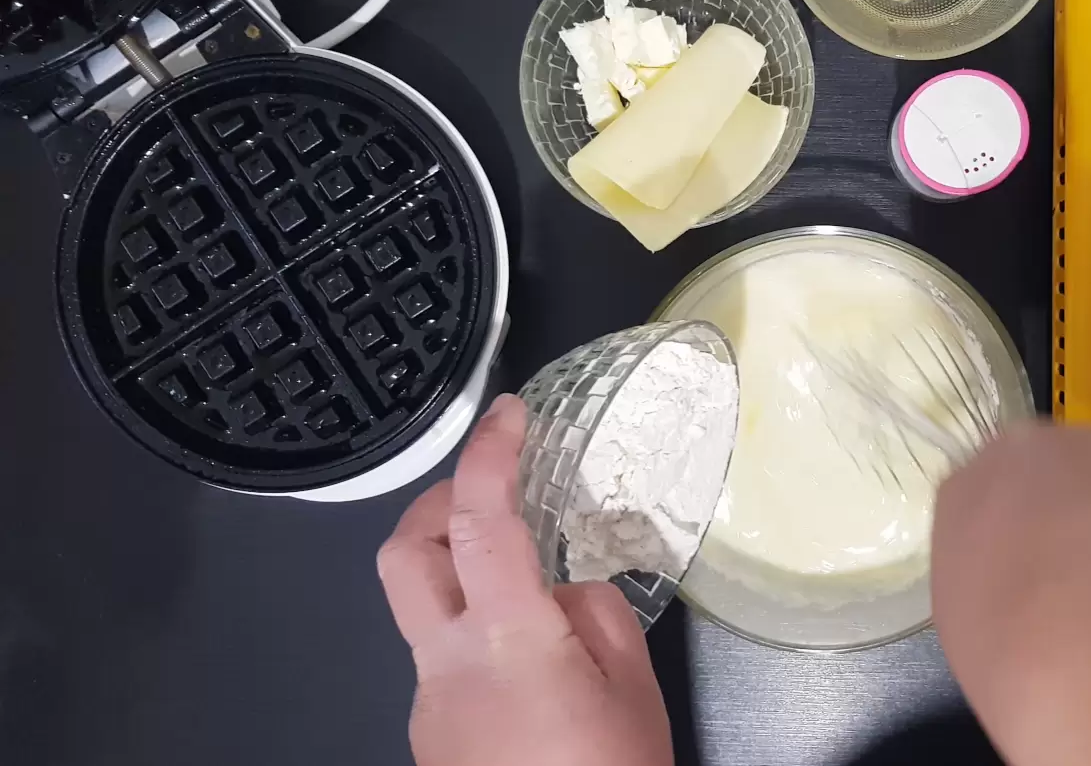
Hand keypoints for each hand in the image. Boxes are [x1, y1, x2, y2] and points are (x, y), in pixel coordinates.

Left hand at [378, 394, 671, 765]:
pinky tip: (528, 668)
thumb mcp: (633, 691)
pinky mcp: (427, 735)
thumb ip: (594, 618)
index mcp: (506, 641)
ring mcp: (426, 703)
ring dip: (455, 571)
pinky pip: (437, 660)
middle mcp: (445, 664)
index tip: (511, 414)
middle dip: (435, 505)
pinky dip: (471, 633)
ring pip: (416, 609)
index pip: (482, 521)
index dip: (490, 454)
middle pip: (401, 555)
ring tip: (527, 585)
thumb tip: (564, 584)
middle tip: (490, 492)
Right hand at [933, 423, 1090, 765]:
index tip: (1047, 558)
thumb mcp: (972, 617)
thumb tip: (1018, 572)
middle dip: (1088, 508)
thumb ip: (989, 569)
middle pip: (1069, 465)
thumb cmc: (1028, 656)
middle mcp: (1045, 450)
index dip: (1031, 522)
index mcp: (974, 484)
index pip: (996, 475)